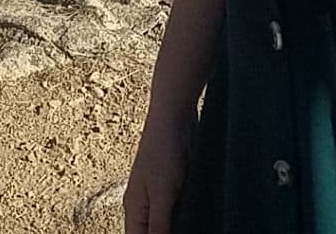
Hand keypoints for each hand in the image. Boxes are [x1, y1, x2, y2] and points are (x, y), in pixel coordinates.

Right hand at [124, 107, 192, 233]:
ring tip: (196, 227)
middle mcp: (144, 207)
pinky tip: (200, 222)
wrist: (175, 113)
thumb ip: (159, 227)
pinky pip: (178, 214)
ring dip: (179, 230)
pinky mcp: (174, 187)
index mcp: (134, 211)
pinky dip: (187, 221)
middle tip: (190, 231)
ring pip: (167, 227)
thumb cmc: (164, 150)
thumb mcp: (162, 194)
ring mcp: (159, 197)